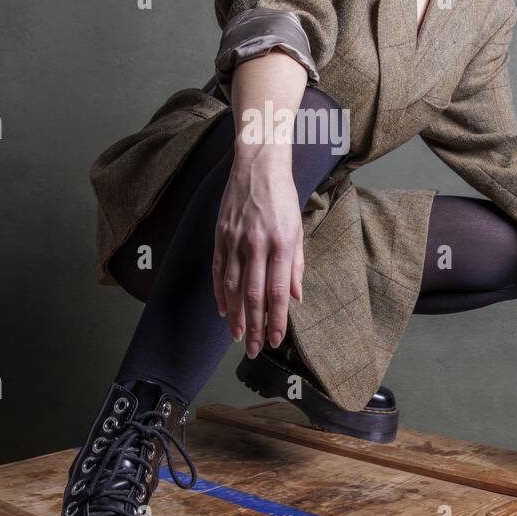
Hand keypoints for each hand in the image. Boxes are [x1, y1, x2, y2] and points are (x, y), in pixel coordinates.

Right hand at [212, 147, 303, 356]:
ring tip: (238, 336)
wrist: (258, 165)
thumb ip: (297, 265)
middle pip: (253, 295)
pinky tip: (223, 310)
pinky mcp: (220, 234)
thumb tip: (296, 297)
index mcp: (282, 244)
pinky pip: (218, 270)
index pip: (278, 292)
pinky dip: (220, 293)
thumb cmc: (282, 197)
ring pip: (232, 287)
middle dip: (254, 327)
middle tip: (253, 350)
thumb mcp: (298, 229)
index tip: (276, 341)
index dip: (276, 320)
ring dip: (235, 316)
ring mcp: (235, 239)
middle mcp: (258, 244)